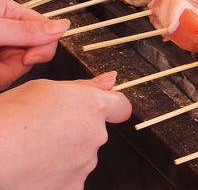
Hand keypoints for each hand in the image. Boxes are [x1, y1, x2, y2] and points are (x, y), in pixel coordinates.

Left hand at [0, 0, 69, 88]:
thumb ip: (26, 30)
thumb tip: (64, 26)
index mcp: (8, 12)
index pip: (44, 28)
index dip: (42, 45)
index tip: (28, 58)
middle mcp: (7, 31)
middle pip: (34, 51)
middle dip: (19, 63)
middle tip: (1, 66)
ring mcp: (0, 49)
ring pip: (20, 68)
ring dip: (5, 74)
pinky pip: (8, 77)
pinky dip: (0, 79)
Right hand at [0, 72, 131, 189]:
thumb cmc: (9, 118)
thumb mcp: (44, 88)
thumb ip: (84, 87)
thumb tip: (108, 82)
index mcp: (92, 106)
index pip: (121, 106)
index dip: (112, 107)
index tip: (103, 109)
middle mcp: (96, 135)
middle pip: (97, 132)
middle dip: (79, 131)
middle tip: (48, 130)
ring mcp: (85, 164)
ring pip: (83, 156)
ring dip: (68, 153)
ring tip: (37, 149)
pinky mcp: (73, 187)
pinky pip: (71, 178)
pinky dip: (59, 175)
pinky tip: (37, 167)